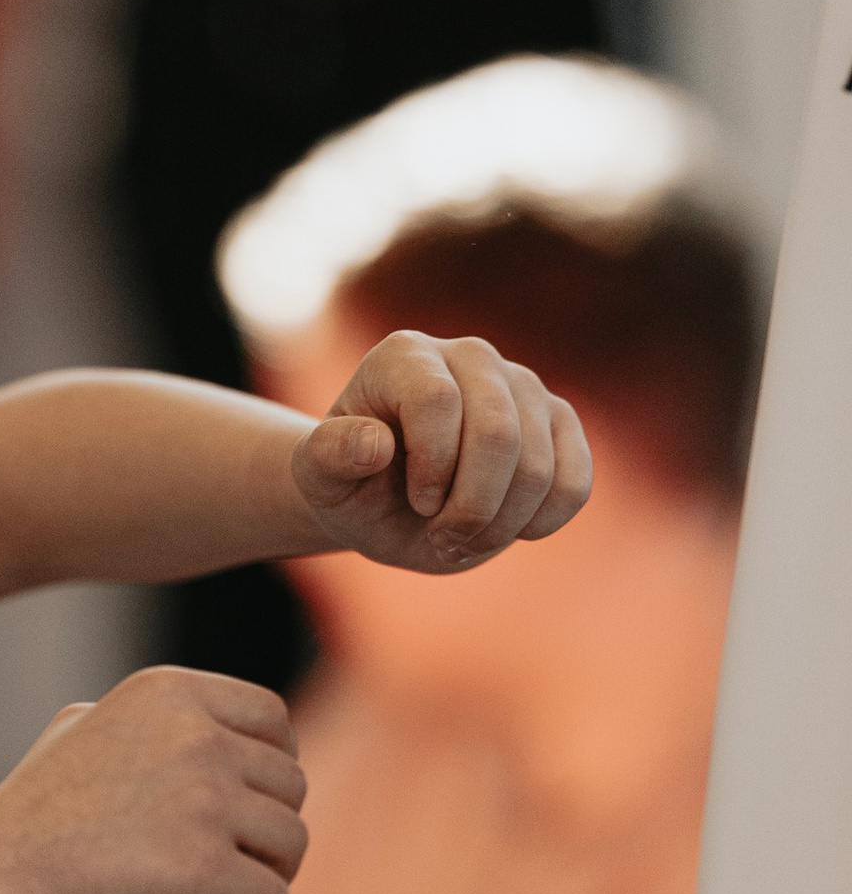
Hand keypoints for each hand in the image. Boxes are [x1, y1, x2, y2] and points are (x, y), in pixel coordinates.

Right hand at [0, 665, 306, 893]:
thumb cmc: (30, 821)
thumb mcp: (80, 731)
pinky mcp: (205, 868)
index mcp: (169, 693)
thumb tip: (210, 730)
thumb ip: (151, 723)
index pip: (273, 721)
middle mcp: (195, 736)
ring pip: (292, 843)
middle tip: (205, 865)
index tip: (232, 809)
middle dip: (259, 832)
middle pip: (291, 786)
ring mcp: (204, 801)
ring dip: (257, 876)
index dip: (268, 769)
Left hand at [294, 330, 591, 574]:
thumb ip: (328, 457)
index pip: (436, 400)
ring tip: (463, 538)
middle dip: (469, 507)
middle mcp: (470, 356)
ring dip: (499, 524)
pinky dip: (542, 520)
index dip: (429, 467)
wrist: (389, 504)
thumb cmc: (350, 485)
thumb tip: (376, 444)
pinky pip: (576, 480)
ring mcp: (522, 385)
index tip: (413, 500)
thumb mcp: (318, 480)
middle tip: (441, 538)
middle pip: (497, 432)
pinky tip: (508, 529)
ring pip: (538, 464)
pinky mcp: (558, 422)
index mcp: (405, 356)